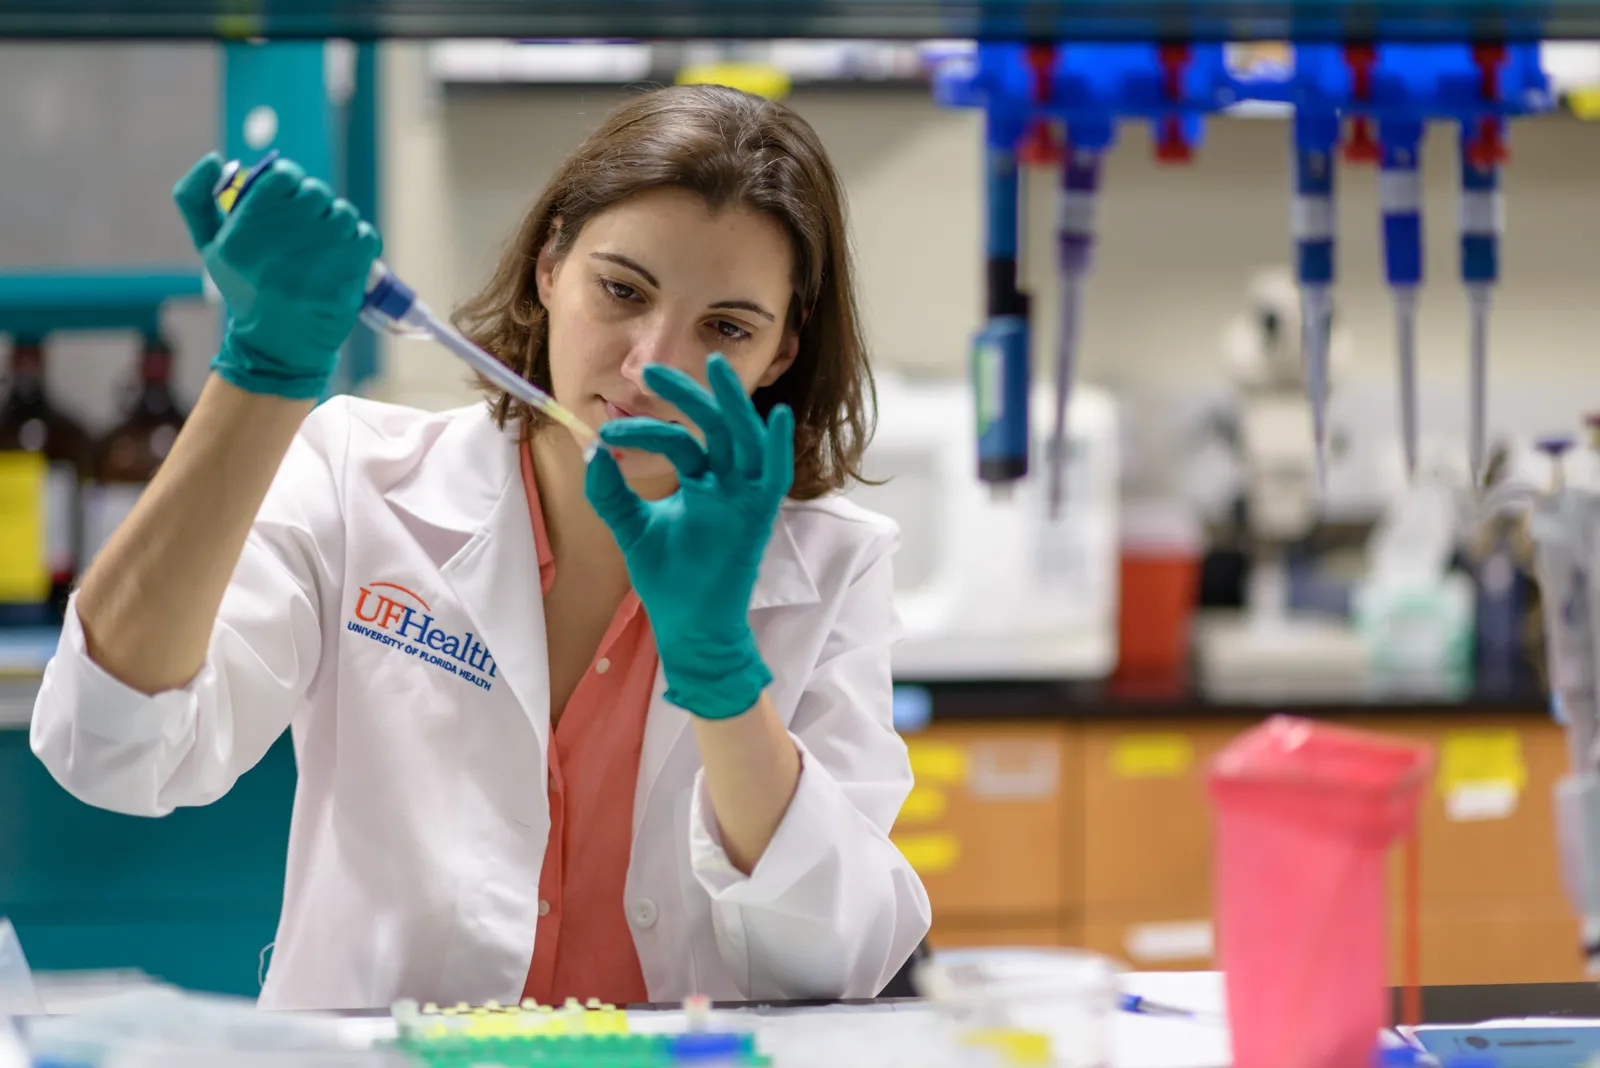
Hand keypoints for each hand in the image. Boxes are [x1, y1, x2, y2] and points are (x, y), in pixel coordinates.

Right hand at [173, 153, 381, 399]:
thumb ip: (197, 197)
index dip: (290, 181)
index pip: (283, 174)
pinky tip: (343, 257)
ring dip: (337, 224)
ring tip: (324, 246)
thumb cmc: (245, 290)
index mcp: (245, 230)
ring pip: (343, 213)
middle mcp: (280, 242)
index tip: (289, 198)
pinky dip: (359, 242)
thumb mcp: (209, 246)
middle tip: (307, 227)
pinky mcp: (347, 278)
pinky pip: (365, 236)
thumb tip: (215, 159)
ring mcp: (317, 261)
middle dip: (314, 205)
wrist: (278, 347)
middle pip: (316, 192)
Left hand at [585, 355, 794, 719]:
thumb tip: (592, 449)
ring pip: (744, 441)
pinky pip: (774, 477)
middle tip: (652, 371)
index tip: (607, 432)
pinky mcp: (757, 520)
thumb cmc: (668, 581)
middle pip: (714, 426)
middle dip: (688, 394)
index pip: (679, 440)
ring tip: (717, 368)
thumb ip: (612, 492)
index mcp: (701, 481)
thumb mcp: (632, 528)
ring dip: (733, 404)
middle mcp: (726, 483)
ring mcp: (744, 499)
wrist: (688, 627)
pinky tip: (776, 417)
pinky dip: (777, 449)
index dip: (644, 430)